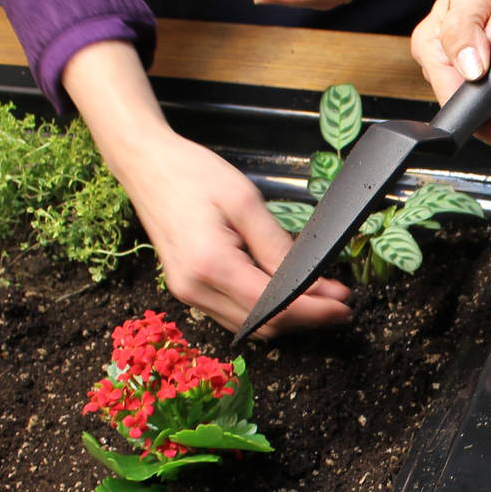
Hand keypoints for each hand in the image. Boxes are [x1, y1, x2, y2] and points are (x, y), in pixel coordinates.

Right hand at [107, 128, 352, 337]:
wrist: (146, 165)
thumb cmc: (193, 174)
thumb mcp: (245, 202)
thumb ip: (277, 247)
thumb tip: (312, 282)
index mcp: (210, 265)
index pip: (273, 305)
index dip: (314, 310)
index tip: (344, 305)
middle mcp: (196, 289)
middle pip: (264, 324)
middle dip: (306, 318)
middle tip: (340, 304)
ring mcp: (188, 294)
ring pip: (250, 326)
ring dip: (288, 318)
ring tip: (321, 301)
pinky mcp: (188, 290)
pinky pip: (234, 315)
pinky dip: (265, 312)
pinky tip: (287, 297)